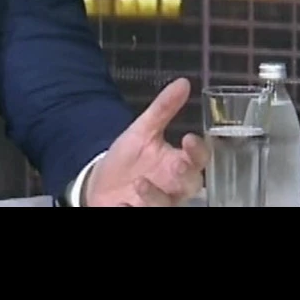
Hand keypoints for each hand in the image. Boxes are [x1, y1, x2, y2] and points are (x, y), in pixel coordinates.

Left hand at [83, 78, 209, 206]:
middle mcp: (174, 187)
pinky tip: (122, 204)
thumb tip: (183, 82)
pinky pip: (142, 217)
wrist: (100, 183)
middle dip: (186, 176)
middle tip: (177, 164)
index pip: (200, 159)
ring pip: (167, 206)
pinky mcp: (139, 215)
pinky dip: (131, 211)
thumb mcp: (142, 131)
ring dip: (156, 196)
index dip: (199, 150)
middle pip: (192, 186)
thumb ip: (163, 109)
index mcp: (178, 163)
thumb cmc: (128, 159)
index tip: (189, 138)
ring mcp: (158, 204)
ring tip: (139, 182)